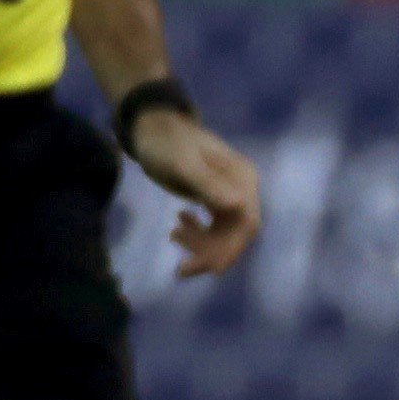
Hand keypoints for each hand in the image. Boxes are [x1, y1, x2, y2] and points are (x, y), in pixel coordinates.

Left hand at [127, 108, 262, 279]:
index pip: (247, 222)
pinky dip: (197, 235)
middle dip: (213, 254)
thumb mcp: (183, 164)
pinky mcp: (214, 199)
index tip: (211, 270)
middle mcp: (242, 188)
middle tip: (182, 270)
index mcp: (242, 179)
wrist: (151, 129)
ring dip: (201, 244)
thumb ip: (208, 184)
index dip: (232, 249)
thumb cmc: (166, 143)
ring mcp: (228, 194)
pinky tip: (176, 229)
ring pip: (224, 233)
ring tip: (172, 235)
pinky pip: (213, 227)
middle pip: (237, 232)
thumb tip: (238, 207)